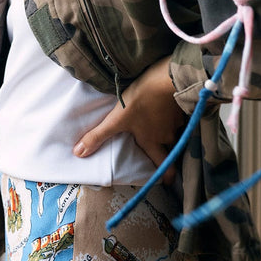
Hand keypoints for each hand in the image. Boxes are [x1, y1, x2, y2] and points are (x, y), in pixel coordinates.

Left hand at [73, 56, 185, 184]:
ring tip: (162, 124)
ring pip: (175, 131)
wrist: (166, 78)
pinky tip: (167, 106)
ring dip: (169, 130)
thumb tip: (78, 154)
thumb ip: (98, 136)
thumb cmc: (141, 101)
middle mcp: (167, 135)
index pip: (163, 165)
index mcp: (152, 141)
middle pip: (170, 148)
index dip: (166, 176)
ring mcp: (177, 120)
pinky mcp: (181, 105)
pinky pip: (179, 116)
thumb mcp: (116, 118)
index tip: (166, 181)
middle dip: (167, 150)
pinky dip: (173, 114)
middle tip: (162, 149)